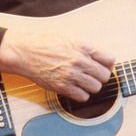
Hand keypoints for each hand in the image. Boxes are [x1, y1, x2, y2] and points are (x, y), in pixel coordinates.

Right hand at [0, 30, 114, 101]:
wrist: (26, 53)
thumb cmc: (47, 45)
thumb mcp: (70, 39)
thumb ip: (88, 49)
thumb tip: (105, 61)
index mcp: (83, 46)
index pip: (109, 59)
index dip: (108, 64)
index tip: (103, 66)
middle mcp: (79, 60)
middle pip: (105, 75)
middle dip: (100, 76)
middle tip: (92, 75)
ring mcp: (71, 74)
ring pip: (96, 87)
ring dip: (91, 86)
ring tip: (83, 82)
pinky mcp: (63, 87)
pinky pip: (83, 97)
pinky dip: (81, 94)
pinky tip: (75, 88)